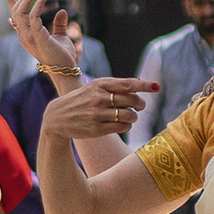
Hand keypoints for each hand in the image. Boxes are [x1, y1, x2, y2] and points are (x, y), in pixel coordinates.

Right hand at [7, 0, 77, 69]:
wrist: (65, 70)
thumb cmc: (62, 55)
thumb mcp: (60, 36)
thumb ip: (59, 24)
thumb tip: (62, 11)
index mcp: (26, 35)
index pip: (15, 16)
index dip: (10, 2)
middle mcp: (24, 36)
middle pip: (16, 12)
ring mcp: (29, 37)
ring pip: (20, 13)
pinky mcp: (38, 38)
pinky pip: (33, 18)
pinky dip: (37, 6)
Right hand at [42, 78, 156, 142]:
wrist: (56, 117)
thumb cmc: (80, 100)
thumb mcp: (93, 88)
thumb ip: (113, 87)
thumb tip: (138, 85)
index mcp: (100, 84)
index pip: (128, 84)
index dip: (145, 85)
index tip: (157, 87)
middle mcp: (99, 98)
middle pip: (132, 100)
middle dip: (140, 104)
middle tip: (140, 106)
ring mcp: (98, 114)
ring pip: (129, 116)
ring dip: (134, 117)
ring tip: (130, 117)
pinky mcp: (97, 129)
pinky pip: (122, 128)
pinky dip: (127, 126)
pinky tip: (123, 125)